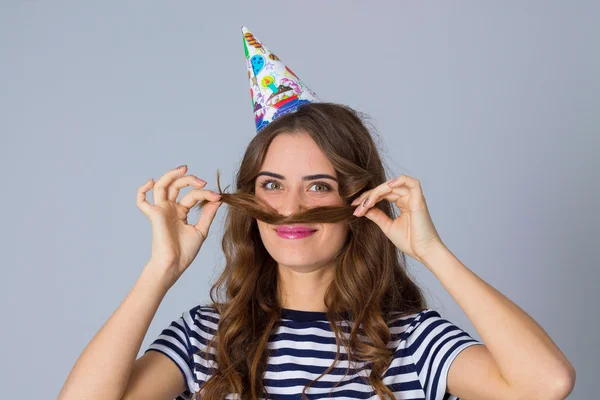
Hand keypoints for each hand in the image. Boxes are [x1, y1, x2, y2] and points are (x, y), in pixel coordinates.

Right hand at [136, 165, 222, 289]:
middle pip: (176, 185)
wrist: (174, 264)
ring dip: (171, 175)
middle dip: (189, 179)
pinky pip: (142, 201)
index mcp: (180, 212)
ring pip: (161, 186)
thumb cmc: (186, 252)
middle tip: (202, 181)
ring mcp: (161, 210)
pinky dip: (142, 190)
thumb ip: (207, 214)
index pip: (192, 195)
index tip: (218, 197)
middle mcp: (170, 209)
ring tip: (184, 169)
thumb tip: (218, 198)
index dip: (205, 194)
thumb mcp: (201, 230)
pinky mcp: (154, 215)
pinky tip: (151, 181)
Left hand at [351, 174, 445, 263]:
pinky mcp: (419, 201)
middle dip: (368, 196)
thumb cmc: (410, 242)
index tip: (354, 207)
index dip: (367, 198)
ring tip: (366, 203)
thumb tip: (364, 207)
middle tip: (356, 206)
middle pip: (385, 188)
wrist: (423, 253)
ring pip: (393, 185)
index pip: (382, 194)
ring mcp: (414, 198)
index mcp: (402, 203)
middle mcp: (408, 198)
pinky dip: (400, 180)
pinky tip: (387, 186)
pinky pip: (413, 183)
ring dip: (377, 192)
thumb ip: (377, 215)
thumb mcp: (387, 226)